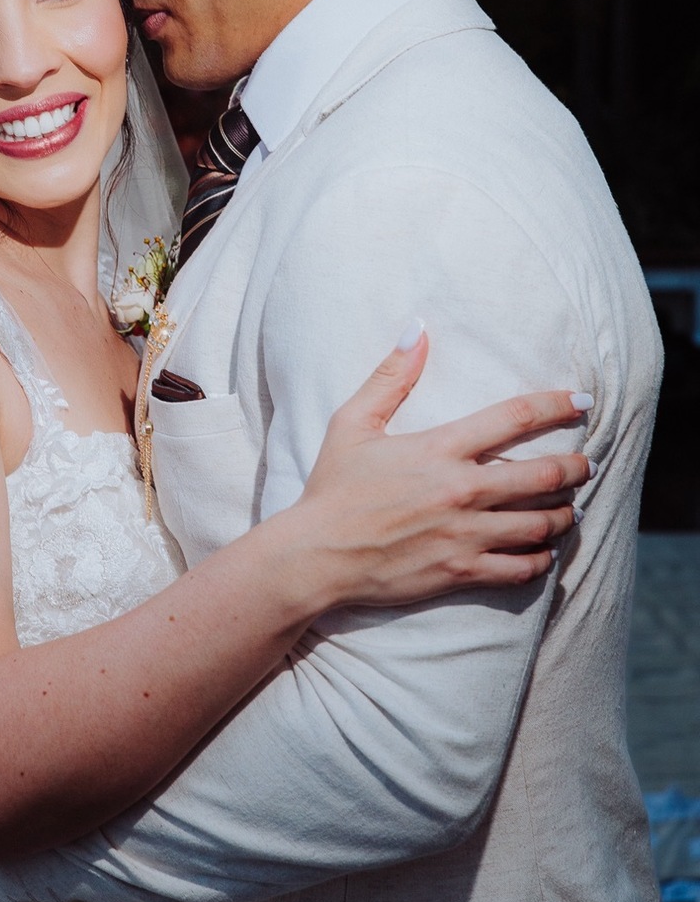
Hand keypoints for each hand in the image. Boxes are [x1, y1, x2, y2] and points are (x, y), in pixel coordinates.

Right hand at [296, 326, 592, 605]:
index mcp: (440, 449)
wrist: (317, 556)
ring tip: (571, 509)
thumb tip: (417, 329)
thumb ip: (390, 376)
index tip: (582, 401)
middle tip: (584, 464)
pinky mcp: (462, 572)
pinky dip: (542, 558)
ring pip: (541, 524)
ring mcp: (465, 534)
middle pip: (543, 475)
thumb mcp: (353, 423)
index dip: (555, 405)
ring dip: (565, 515)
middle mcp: (461, 490)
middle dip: (574, 467)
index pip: (513, 419)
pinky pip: (522, 568)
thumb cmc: (334, 488)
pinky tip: (544, 550)